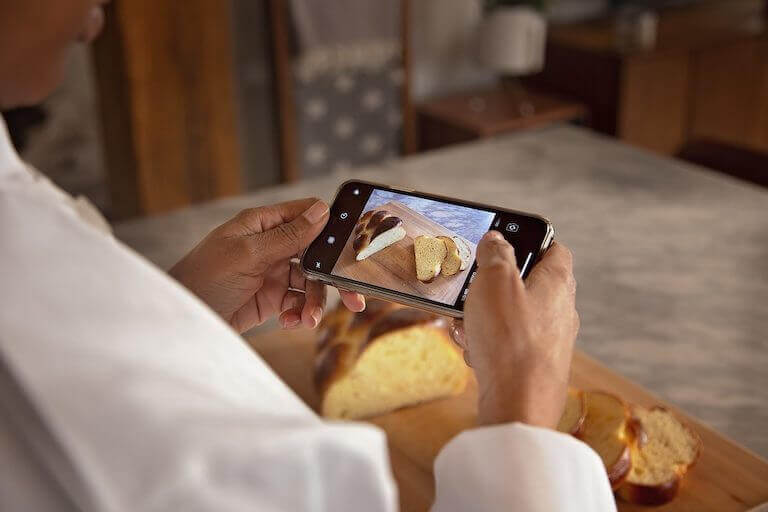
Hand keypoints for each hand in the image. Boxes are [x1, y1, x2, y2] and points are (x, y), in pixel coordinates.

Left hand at [170, 198, 364, 332]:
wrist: (182, 322)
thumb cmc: (204, 279)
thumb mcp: (248, 254)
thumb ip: (288, 235)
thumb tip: (322, 210)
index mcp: (262, 224)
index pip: (306, 215)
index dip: (332, 228)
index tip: (354, 247)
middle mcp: (269, 246)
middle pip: (315, 254)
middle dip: (332, 276)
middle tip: (354, 297)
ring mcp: (271, 273)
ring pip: (309, 283)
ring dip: (314, 302)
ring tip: (309, 320)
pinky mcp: (270, 299)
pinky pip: (297, 302)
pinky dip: (299, 313)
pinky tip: (291, 323)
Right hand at [450, 233, 578, 428]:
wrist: (518, 405)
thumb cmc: (510, 341)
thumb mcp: (494, 281)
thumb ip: (495, 255)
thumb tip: (496, 240)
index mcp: (557, 283)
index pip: (555, 249)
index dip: (532, 239)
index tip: (507, 239)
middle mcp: (560, 311)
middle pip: (526, 284)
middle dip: (492, 285)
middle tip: (471, 286)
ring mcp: (548, 341)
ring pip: (511, 316)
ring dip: (483, 316)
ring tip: (464, 323)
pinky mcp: (534, 367)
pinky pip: (506, 344)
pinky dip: (487, 343)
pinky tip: (472, 349)